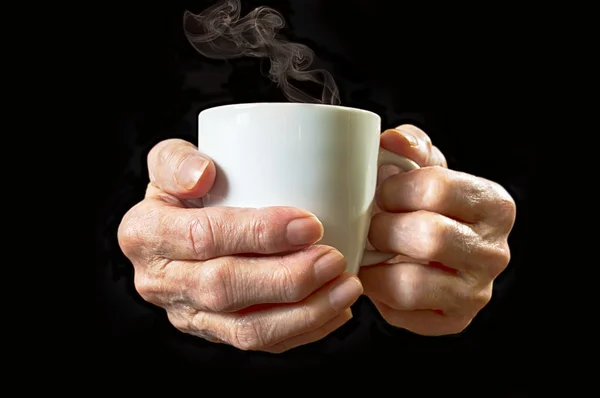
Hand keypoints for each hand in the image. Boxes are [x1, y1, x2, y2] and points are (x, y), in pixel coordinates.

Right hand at [118, 139, 362, 352]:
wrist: (176, 230)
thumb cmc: (183, 190)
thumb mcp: (168, 162)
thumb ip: (176, 159)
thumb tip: (202, 174)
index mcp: (145, 234)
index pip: (204, 236)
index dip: (259, 233)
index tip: (309, 224)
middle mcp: (160, 282)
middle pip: (226, 289)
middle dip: (287, 279)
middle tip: (334, 259)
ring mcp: (188, 313)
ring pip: (246, 330)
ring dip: (304, 313)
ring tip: (347, 287)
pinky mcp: (213, 332)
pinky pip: (259, 343)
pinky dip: (304, 331)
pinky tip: (336, 309)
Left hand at [360, 125, 515, 335]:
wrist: (433, 251)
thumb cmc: (425, 204)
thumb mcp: (423, 167)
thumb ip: (410, 147)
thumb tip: (392, 141)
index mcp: (493, 204)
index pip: (437, 188)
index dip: (396, 189)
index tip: (383, 192)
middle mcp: (494, 251)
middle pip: (428, 237)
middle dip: (384, 228)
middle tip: (372, 225)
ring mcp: (477, 292)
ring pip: (410, 284)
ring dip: (375, 266)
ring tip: (370, 252)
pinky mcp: (454, 320)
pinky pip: (402, 314)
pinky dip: (379, 295)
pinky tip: (380, 276)